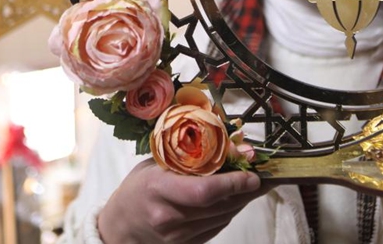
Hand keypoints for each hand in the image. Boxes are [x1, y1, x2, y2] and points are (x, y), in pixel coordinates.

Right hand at [97, 159, 269, 243]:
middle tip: (262, 175)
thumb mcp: (156, 164)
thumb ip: (191, 157)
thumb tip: (233, 147)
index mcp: (157, 190)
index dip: (233, 183)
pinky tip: (233, 199)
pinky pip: (218, 227)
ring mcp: (178, 237)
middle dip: (245, 190)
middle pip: (220, 205)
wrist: (121, 227)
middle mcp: (169, 217)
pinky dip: (229, 212)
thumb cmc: (138, 189)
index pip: (204, 191)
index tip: (252, 174)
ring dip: (241, 200)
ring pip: (224, 217)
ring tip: (252, 185)